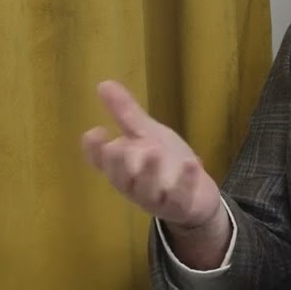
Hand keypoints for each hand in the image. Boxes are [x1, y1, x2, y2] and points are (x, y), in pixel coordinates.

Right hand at [82, 80, 223, 232]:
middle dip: (117, 164)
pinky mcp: (181, 206)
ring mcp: (157, 199)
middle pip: (120, 178)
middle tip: (116, 146)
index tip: (94, 132)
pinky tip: (191, 162)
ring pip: (146, 191)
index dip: (95, 150)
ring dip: (149, 172)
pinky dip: (185, 181)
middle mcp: (135, 186)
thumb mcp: (147, 135)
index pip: (102, 162)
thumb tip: (103, 84)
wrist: (196, 197)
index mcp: (123, 168)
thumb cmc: (167, 164)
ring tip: (153, 151)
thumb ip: (126, 114)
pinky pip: (180, 197)